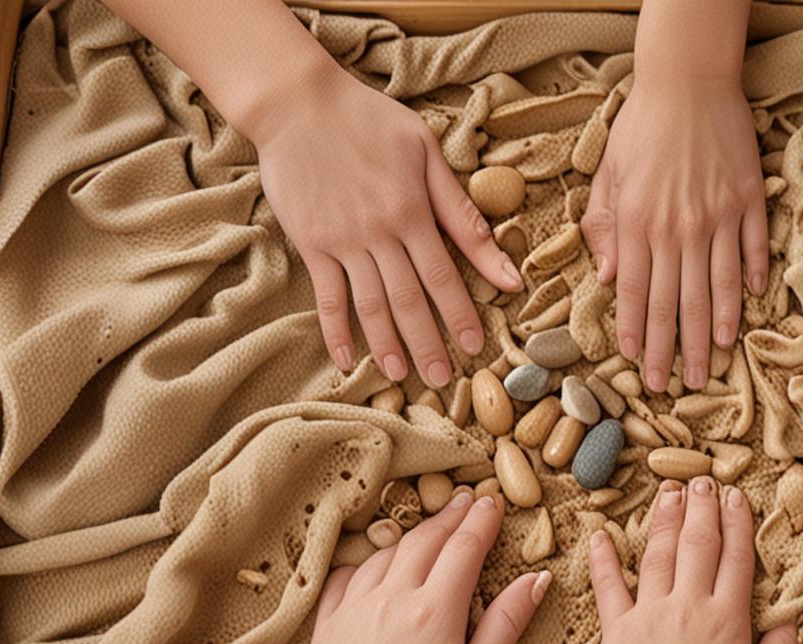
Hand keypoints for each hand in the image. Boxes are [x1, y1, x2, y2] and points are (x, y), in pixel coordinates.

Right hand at [252, 67, 522, 386]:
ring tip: (401, 377)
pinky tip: (347, 360)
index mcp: (413, 212)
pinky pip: (327, 297)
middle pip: (409, 301)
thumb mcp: (426, 152)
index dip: (461, 316)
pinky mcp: (310, 244)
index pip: (444, 277)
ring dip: (388, 346)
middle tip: (443, 381)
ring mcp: (341, 242)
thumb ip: (461, 211)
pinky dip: (336, 332)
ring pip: (370, 306)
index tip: (476, 348)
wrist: (298, 103)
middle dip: (429, 344)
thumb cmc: (369, 121)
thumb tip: (504, 264)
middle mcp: (378, 234)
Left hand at [274, 494, 549, 643]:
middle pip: (427, 540)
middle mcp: (393, 597)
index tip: (493, 502)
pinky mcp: (327, 624)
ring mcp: (355, 607)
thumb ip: (506, 624)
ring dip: (412, 534)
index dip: (482, 520)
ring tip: (429, 527)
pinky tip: (373, 562)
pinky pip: (344, 576)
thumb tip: (537, 580)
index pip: (464, 547)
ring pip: (386, 553)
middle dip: (451, 515)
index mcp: (435, 610)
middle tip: (468, 499)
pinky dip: (364, 561)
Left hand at [581, 78, 768, 392]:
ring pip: (715, 288)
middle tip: (673, 385)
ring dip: (712, 330)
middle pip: (675, 302)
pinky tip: (749, 307)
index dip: (636, 332)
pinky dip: (750, 280)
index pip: (634, 292)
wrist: (689, 79)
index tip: (636, 364)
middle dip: (672, 349)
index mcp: (637, 223)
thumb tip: (605, 276)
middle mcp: (677, 228)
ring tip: (711, 362)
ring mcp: (717, 217)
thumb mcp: (607, 173)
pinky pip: (751, 250)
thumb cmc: (642, 125)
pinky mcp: (748, 201)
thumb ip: (603, 226)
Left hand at [589, 479, 797, 643]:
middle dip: (701, 509)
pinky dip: (603, 559)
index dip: (736, 523)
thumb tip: (794, 621)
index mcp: (728, 619)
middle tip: (701, 480)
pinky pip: (608, 588)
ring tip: (667, 492)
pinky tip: (599, 535)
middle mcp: (690, 607)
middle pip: (698, 545)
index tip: (735, 496)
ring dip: (663, 519)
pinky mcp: (618, 633)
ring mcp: (651, 616)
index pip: (735, 558)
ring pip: (658, 555)